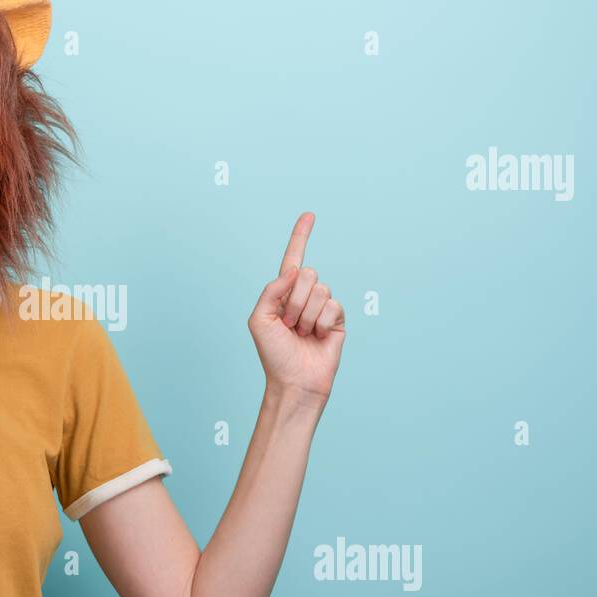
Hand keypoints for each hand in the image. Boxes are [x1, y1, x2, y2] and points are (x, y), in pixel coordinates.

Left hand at [247, 212, 344, 406]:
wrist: (294, 381)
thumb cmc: (273, 354)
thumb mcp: (259, 319)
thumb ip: (272, 289)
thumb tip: (295, 270)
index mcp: (283, 293)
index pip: (293, 259)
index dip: (301, 236)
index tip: (309, 215)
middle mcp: (304, 296)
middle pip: (308, 274)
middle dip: (295, 300)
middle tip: (289, 325)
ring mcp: (322, 307)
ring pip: (320, 290)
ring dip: (306, 315)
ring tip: (302, 334)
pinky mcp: (337, 319)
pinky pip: (332, 306)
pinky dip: (321, 322)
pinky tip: (317, 337)